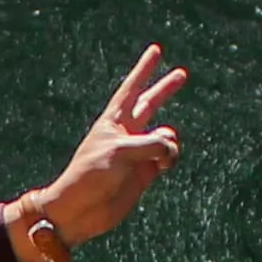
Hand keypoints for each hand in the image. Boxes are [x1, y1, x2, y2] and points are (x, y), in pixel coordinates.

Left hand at [24, 46, 189, 250]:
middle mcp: (127, 133)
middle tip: (181, 73)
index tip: (156, 50)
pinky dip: (171, 158)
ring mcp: (137, 152)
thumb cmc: (91, 176)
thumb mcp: (120, 152)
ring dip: (170, 142)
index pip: (132, 87)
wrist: (79, 211)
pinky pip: (168, 156)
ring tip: (162, 158)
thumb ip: (150, 144)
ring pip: (166, 135)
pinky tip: (164, 166)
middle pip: (151, 103)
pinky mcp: (145, 173)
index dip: (144, 69)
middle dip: (165, 89)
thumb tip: (170, 150)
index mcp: (113, 120)